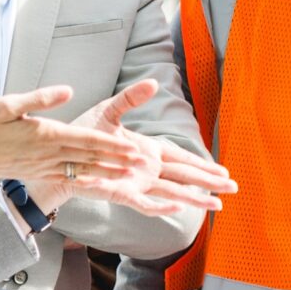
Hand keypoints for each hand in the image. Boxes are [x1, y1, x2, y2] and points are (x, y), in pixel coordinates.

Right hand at [0, 86, 175, 215]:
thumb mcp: (7, 104)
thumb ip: (40, 98)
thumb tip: (69, 90)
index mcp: (45, 135)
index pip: (86, 140)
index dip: (112, 145)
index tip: (134, 149)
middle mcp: (48, 154)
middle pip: (90, 157)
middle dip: (118, 160)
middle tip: (144, 163)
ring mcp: (42, 167)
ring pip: (81, 169)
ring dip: (106, 171)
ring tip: (129, 175)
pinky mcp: (36, 173)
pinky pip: (66, 177)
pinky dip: (85, 179)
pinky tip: (97, 181)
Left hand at [69, 80, 239, 208]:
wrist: (57, 155)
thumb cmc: (82, 134)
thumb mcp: (109, 111)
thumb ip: (131, 99)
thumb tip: (153, 83)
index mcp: (148, 150)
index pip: (182, 158)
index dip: (203, 164)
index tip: (223, 170)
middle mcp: (146, 169)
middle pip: (185, 176)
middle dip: (209, 182)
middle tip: (233, 188)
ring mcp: (135, 182)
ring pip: (173, 192)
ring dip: (194, 198)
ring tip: (218, 205)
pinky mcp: (120, 193)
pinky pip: (144, 203)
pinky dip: (162, 206)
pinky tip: (179, 206)